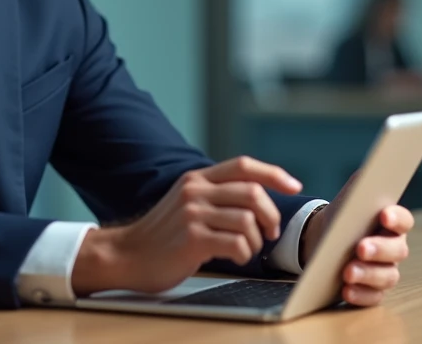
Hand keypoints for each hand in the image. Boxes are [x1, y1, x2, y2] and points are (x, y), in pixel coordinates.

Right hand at [71, 157, 301, 295]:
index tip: (294, 186)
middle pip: (252, 192)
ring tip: (247, 249)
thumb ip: (215, 194)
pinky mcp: (192, 239)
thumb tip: (257, 197)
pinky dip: (244, 253)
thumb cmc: (163, 234)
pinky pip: (237, 243)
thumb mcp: (187, 202)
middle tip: (270, 232)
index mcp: (197, 178)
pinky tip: (235, 257)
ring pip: (248, 220)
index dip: (274, 174)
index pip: (243, 165)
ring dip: (257, 240)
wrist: (127, 255)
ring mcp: (193, 214)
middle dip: (271, 214)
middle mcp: (195, 191)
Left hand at [301, 178, 412, 306]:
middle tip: (360, 247)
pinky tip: (346, 290)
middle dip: (379, 249)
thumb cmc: (343, 217)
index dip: (397, 218)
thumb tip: (374, 169)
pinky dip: (360, 295)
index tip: (384, 215)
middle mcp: (394, 249)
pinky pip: (373, 297)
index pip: (403, 221)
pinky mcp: (372, 291)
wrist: (323, 240)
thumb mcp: (350, 198)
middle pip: (397, 251)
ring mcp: (385, 271)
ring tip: (347, 272)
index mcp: (392, 224)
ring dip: (368, 274)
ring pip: (387, 276)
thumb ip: (362, 185)